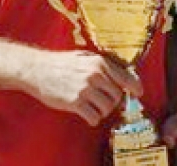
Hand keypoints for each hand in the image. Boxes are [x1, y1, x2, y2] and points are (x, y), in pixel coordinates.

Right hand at [24, 50, 142, 125]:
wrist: (37, 69)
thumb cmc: (61, 63)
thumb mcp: (85, 57)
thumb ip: (103, 66)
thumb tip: (122, 77)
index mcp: (100, 62)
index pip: (126, 77)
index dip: (135, 87)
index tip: (139, 93)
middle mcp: (95, 75)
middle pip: (117, 95)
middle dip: (112, 101)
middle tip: (102, 102)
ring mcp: (85, 89)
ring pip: (107, 108)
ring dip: (102, 111)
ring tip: (93, 108)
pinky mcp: (75, 102)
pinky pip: (94, 117)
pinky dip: (93, 119)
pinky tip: (87, 114)